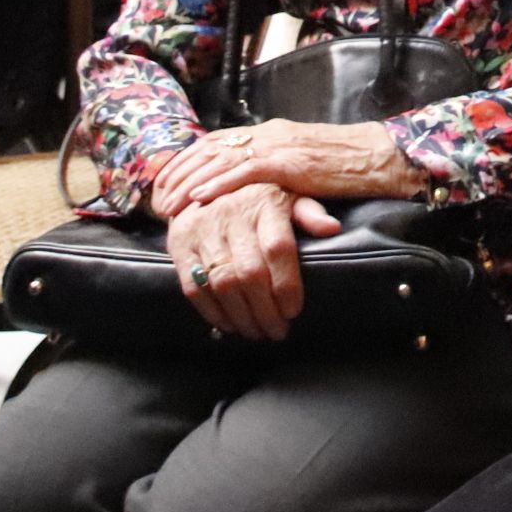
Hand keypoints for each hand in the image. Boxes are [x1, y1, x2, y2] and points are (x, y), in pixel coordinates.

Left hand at [150, 118, 420, 218]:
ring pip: (221, 159)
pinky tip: (200, 197)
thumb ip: (276, 169)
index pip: (216, 142)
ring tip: (169, 203)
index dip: (187, 161)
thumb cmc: (346, 166)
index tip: (166, 182)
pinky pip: (246, 171)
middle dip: (179, 172)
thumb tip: (251, 186)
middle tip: (156, 197)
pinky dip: (219, 184)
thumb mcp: (302, 164)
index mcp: (270, 132)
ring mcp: (279, 145)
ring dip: (190, 182)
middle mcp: (269, 133)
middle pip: (210, 148)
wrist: (378, 157)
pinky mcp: (290, 162)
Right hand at [167, 184, 343, 339]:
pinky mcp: (180, 244)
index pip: (278, 248)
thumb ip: (309, 213)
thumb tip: (332, 228)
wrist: (204, 179)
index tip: (294, 311)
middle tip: (277, 331)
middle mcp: (231, 213)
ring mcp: (202, 229)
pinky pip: (194, 287)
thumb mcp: (288, 194)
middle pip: (250, 273)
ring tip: (257, 332)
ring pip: (223, 284)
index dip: (286, 285)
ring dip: (242, 317)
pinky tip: (230, 324)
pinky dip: (213, 313)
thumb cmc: (257, 194)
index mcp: (264, 201)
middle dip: (266, 311)